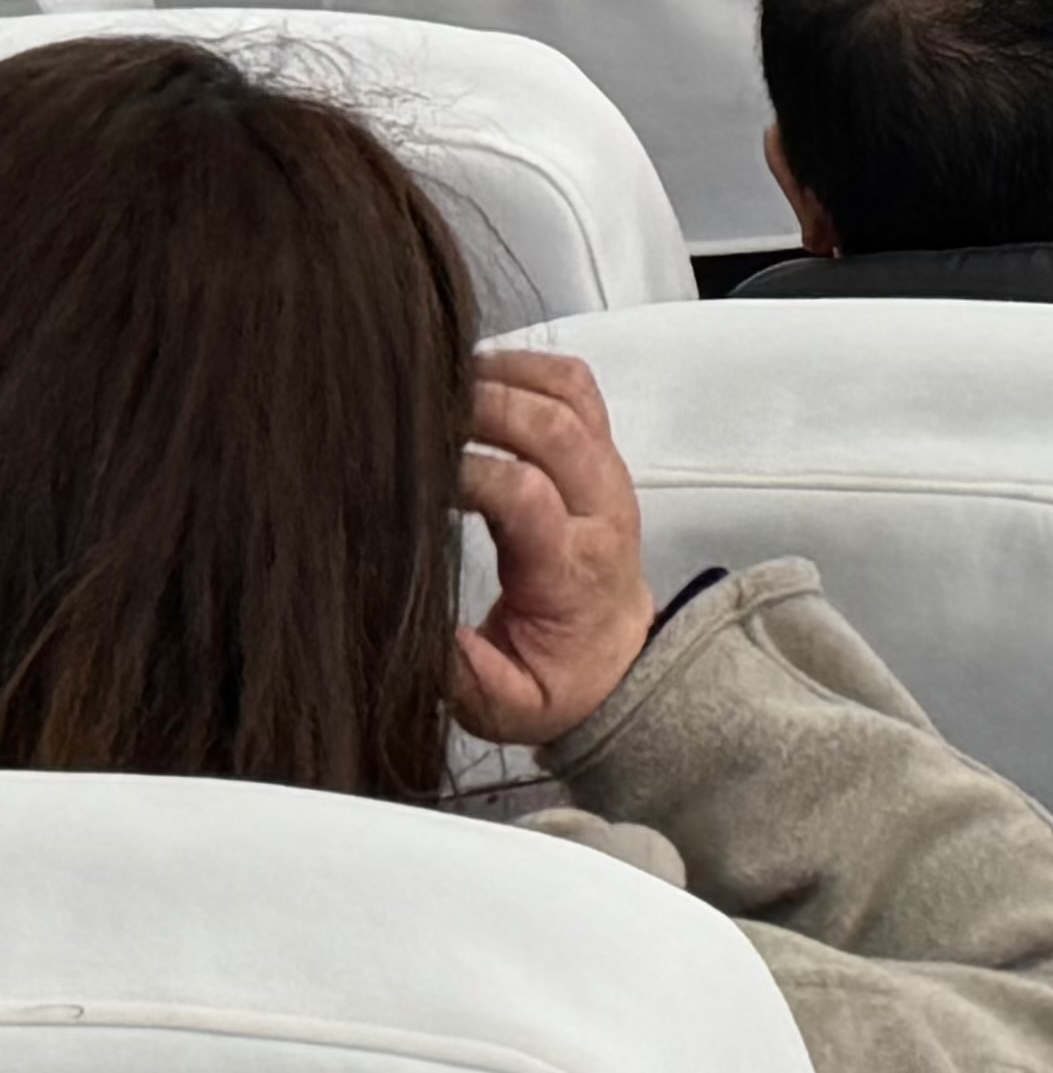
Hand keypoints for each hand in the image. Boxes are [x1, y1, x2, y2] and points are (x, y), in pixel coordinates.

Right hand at [454, 350, 660, 746]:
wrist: (619, 662)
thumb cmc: (556, 679)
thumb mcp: (506, 707)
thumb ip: (467, 677)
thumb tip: (431, 638)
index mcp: (572, 568)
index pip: (529, 498)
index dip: (471, 475)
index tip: (413, 474)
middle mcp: (600, 507)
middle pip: (556, 429)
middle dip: (487, 406)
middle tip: (418, 407)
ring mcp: (606, 472)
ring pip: (572, 396)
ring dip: (510, 374)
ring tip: (441, 379)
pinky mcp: (600, 454)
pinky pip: (577, 388)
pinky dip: (530, 365)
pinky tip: (476, 371)